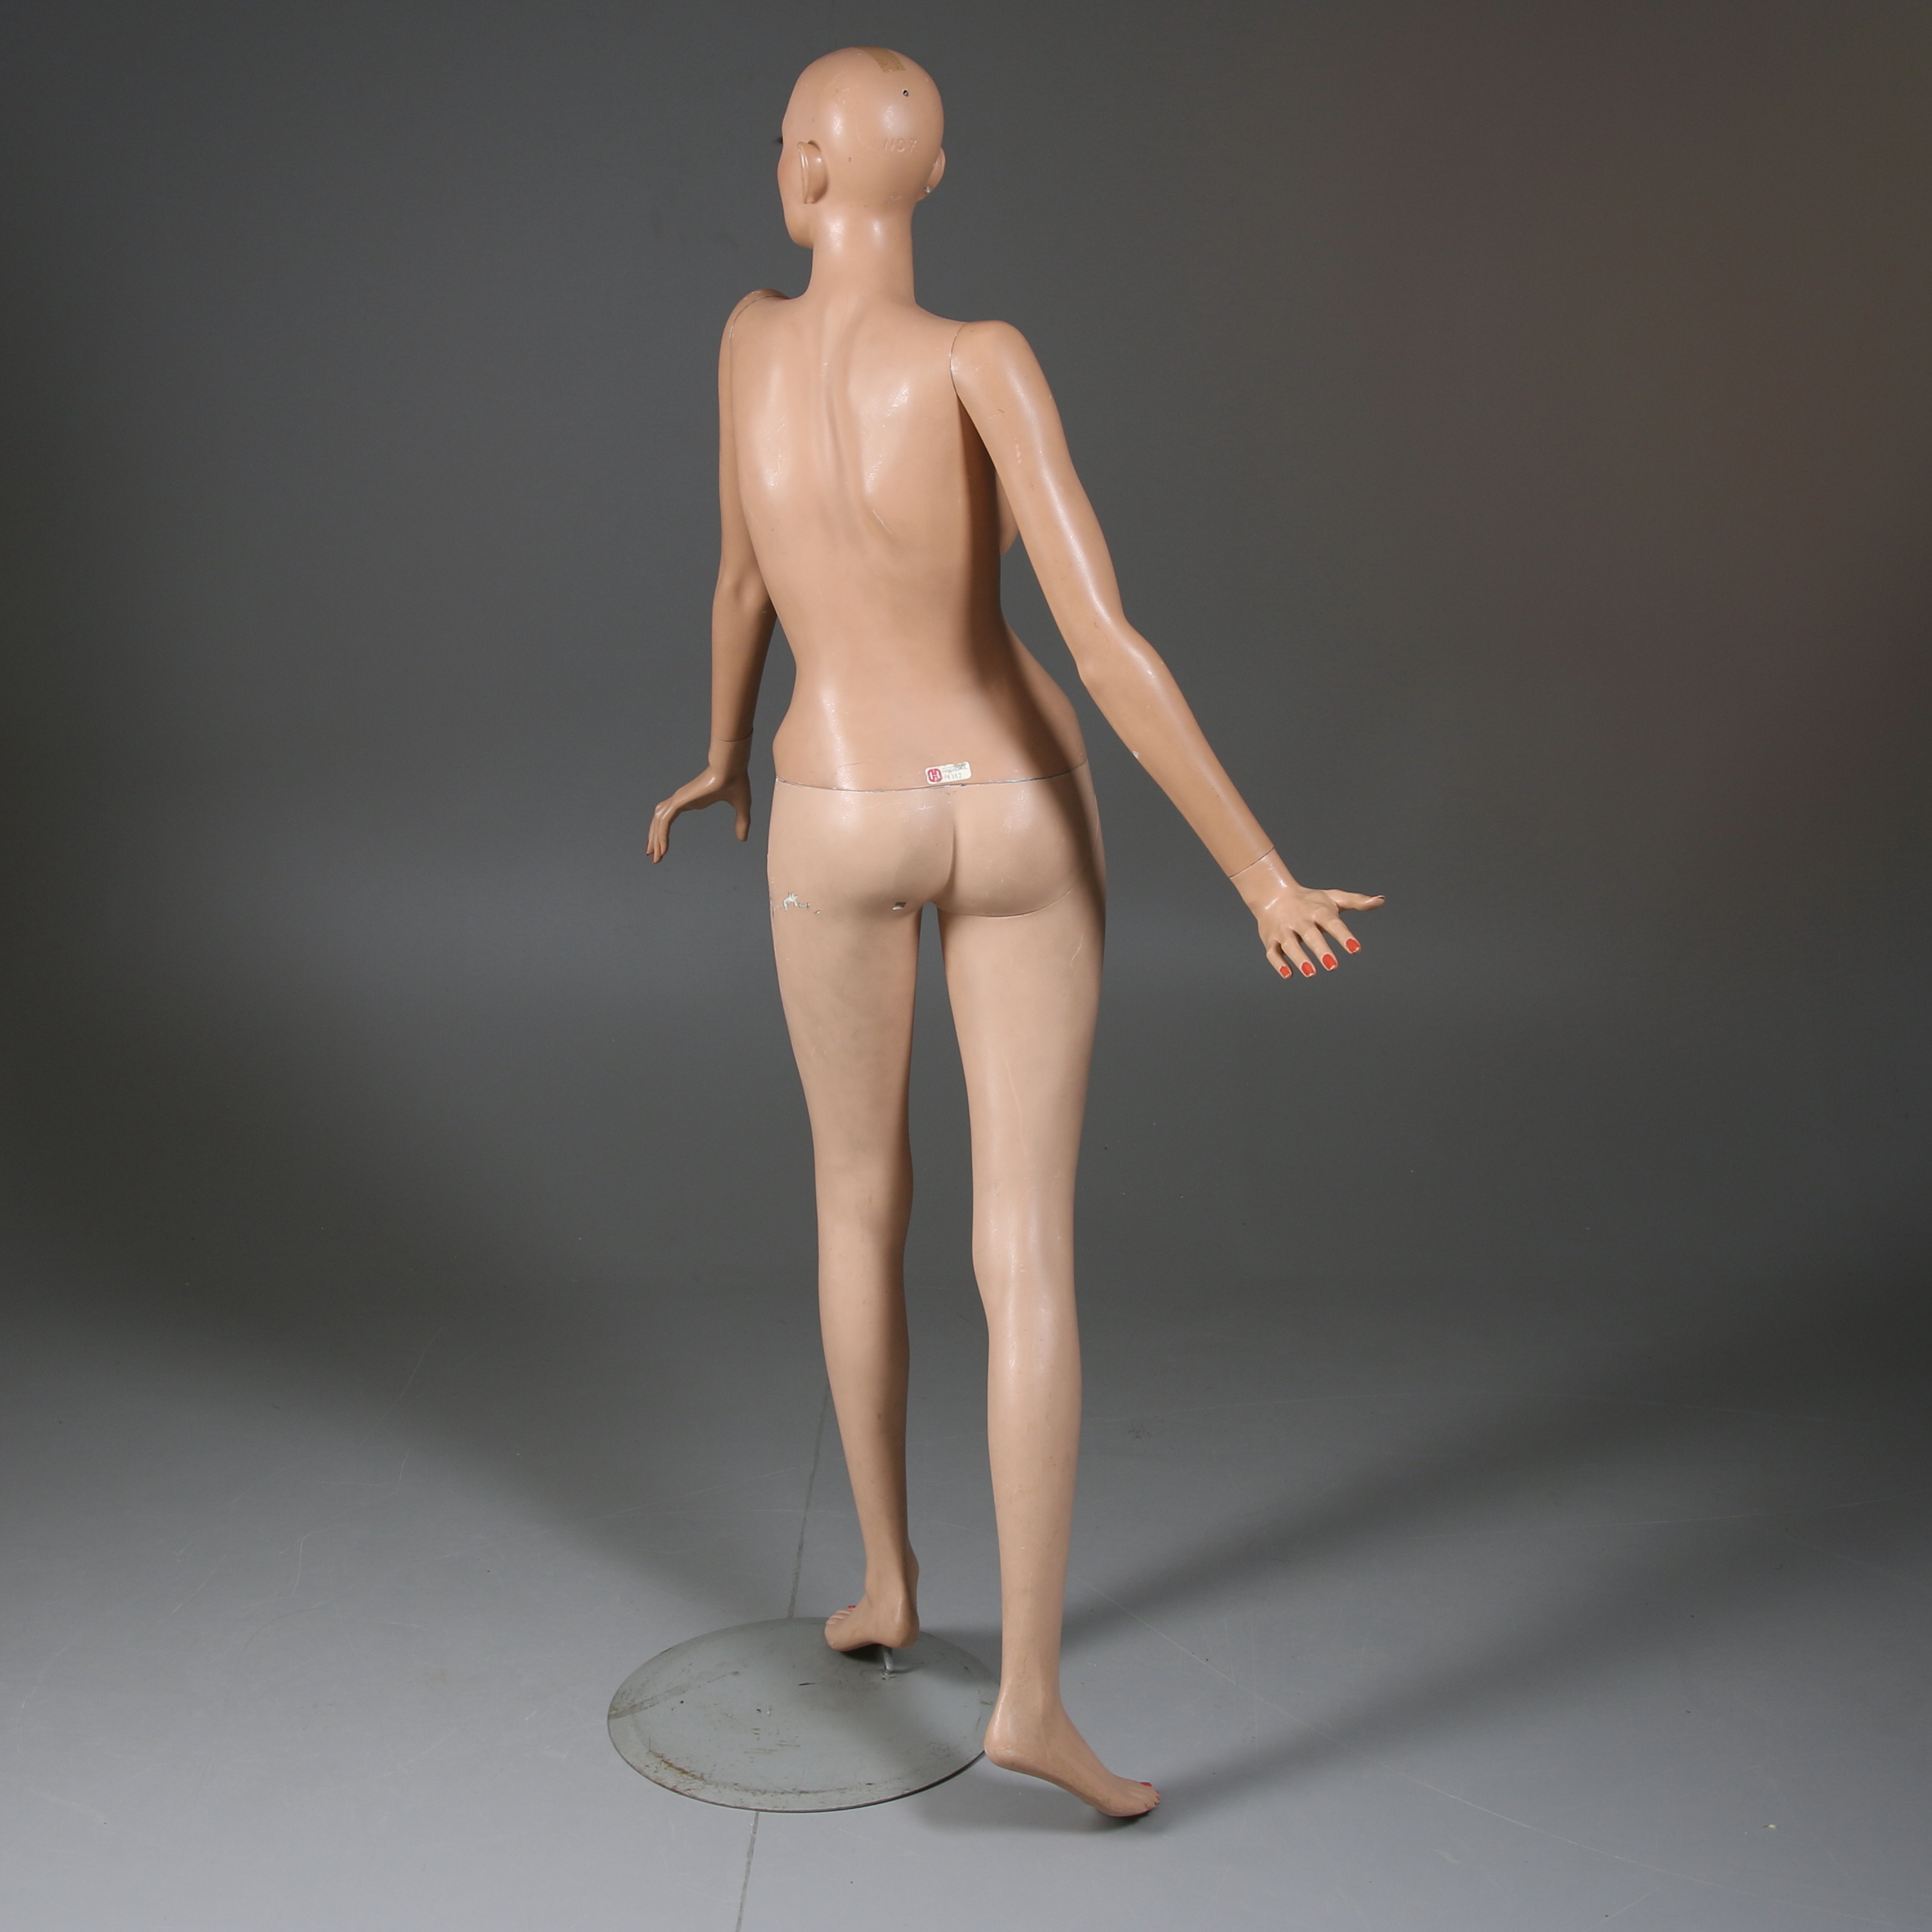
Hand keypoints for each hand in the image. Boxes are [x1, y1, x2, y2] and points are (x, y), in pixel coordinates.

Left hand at [647, 741, 752, 861]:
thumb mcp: (741, 807)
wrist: (732, 768)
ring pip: (659, 822)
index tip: (663, 849)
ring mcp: (678, 799)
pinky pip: (665, 821)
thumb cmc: (737, 781)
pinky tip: (662, 849)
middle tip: (653, 856)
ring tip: (654, 856)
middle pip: (660, 821)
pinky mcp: (679, 801)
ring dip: (655, 839)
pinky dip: (661, 835)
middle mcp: (681, 800)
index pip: (670, 818)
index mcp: (692, 801)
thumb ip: (741, 823)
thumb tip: (742, 839)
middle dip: (655, 839)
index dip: (664, 832)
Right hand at [1231, 851, 1382, 979]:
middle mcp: (1300, 920)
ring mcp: (1284, 930)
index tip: (1355, 949)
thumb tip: (1380, 900)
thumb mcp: (1333, 898)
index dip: (1343, 935)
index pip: (1332, 922)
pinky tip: (1289, 975)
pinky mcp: (1271, 940)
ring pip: (1290, 945)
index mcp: (1317, 910)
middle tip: (1333, 966)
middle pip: (1310, 935)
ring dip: (1299, 958)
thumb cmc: (1309, 900)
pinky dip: (1279, 964)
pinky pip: (1273, 953)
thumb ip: (1357, 901)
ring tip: (1311, 973)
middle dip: (1320, 950)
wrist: (1272, 894)